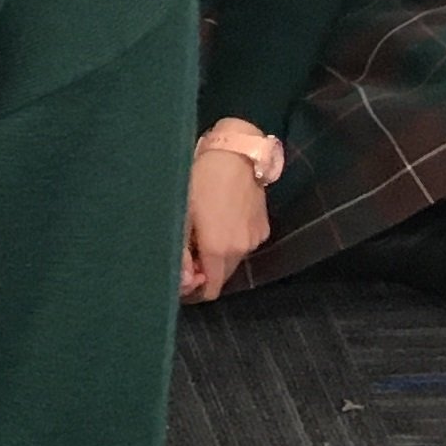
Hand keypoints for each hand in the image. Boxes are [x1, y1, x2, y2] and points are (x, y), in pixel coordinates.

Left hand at [179, 146, 270, 302]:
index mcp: (219, 250)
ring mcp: (256, 238)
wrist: (236, 155)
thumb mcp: (182, 217)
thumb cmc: (200, 183)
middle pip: (221, 276)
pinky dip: (232, 240)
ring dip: (218, 255)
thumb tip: (183, 283)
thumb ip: (181, 253)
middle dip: (204, 271)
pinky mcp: (264, 227)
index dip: (194, 289)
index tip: (181, 276)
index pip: (211, 290)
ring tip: (203, 230)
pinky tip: (221, 220)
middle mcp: (242, 249)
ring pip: (233, 259)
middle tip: (188, 249)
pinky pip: (244, 243)